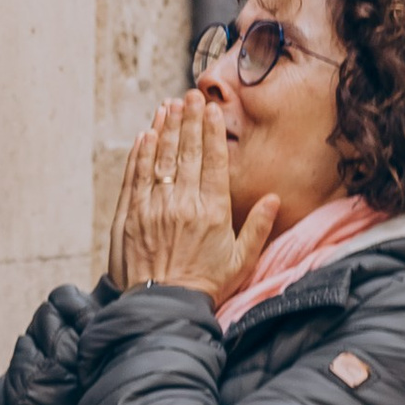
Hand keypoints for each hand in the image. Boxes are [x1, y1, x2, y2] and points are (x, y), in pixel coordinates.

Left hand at [106, 93, 280, 307]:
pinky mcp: (129, 217)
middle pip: (186, 152)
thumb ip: (258, 228)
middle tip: (190, 95)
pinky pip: (135, 177)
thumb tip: (275, 199)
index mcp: (212, 212)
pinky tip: (145, 135)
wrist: (163, 309)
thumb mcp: (241, 261)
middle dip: (188, 119)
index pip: (213, 160)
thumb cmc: (205, 287)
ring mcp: (153, 208)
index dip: (211, 131)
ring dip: (164, 129)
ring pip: (159, 159)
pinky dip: (140, 154)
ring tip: (168, 106)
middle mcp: (182, 204)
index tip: (211, 108)